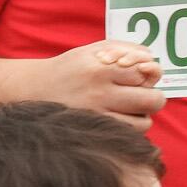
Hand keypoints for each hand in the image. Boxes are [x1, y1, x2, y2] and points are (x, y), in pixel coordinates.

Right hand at [44, 40, 166, 129]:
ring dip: (141, 116)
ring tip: (126, 109)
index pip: (146, 72)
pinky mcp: (92, 132)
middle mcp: (99, 93)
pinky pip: (127, 136)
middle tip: (138, 95)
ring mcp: (96, 116)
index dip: (147, 74)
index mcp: (101, 68)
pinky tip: (118, 120)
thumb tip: (154, 61)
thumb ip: (128, 50)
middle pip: (153, 100)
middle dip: (152, 97)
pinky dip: (129, 129)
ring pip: (144, 123)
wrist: (32, 90)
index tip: (137, 75)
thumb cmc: (71, 69)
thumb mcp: (95, 50)